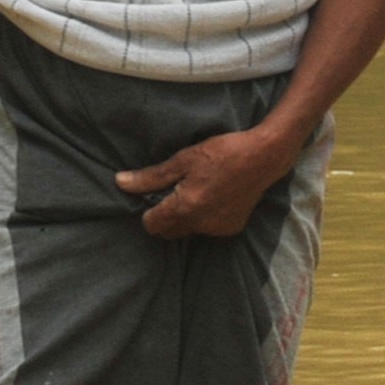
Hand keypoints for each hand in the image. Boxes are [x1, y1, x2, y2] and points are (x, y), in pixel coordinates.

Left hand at [117, 124, 300, 238]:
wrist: (264, 157)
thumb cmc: (222, 152)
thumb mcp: (184, 159)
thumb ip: (151, 177)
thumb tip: (121, 183)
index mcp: (185, 206)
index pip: (151, 225)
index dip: (148, 211)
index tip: (156, 195)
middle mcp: (200, 224)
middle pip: (168, 232)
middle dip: (165, 217)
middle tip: (174, 193)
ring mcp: (218, 229)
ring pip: (188, 231)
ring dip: (186, 218)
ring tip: (197, 192)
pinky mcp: (232, 228)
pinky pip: (208, 229)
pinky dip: (205, 219)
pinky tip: (215, 198)